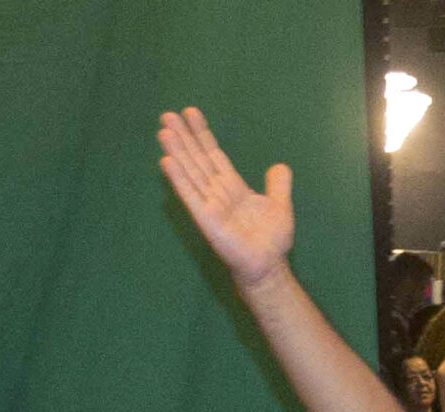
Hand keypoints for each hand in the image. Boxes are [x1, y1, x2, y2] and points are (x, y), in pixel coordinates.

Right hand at [158, 107, 294, 290]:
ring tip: (164, 131)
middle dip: (184, 137)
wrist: (268, 265)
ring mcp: (209, 204)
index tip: (190, 113)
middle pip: (197, 159)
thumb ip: (278, 185)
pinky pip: (190, 195)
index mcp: (232, 187)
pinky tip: (167, 161)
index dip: (202, 135)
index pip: (213, 155)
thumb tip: (280, 166)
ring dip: (177, 152)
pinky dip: (178, 178)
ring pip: (190, 172)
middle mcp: (216, 192)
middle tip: (167, 114)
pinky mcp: (205, 219)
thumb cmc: (272, 240)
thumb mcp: (280, 206)